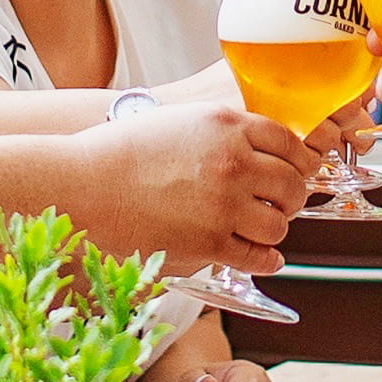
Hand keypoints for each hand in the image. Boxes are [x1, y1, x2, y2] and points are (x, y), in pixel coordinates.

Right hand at [78, 98, 312, 274]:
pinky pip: (257, 257)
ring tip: (261, 228)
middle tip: (280, 202)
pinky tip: (263, 256)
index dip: (297, 160)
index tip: (295, 171)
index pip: (289, 142)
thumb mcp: (181, 121)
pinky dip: (266, 259)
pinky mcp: (209, 242)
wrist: (84, 184)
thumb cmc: (122, 152)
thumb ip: (224, 132)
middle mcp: (233, 162)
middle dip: (290, 197)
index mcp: (227, 125)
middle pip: (292, 184)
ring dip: (274, 228)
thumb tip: (259, 151)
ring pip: (279, 225)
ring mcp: (223, 204)